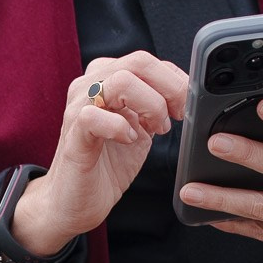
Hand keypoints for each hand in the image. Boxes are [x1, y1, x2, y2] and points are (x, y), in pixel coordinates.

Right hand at [9, 51, 189, 257]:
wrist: (73, 201)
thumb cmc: (107, 165)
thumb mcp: (141, 129)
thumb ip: (156, 108)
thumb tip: (188, 98)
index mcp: (106, 80)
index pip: (148, 61)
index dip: (176, 80)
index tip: (187, 106)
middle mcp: (90, 86)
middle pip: (139, 61)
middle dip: (171, 88)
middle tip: (179, 116)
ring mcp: (78, 107)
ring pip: (120, 80)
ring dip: (151, 105)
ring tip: (155, 129)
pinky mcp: (73, 135)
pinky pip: (93, 116)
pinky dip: (119, 127)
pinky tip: (128, 140)